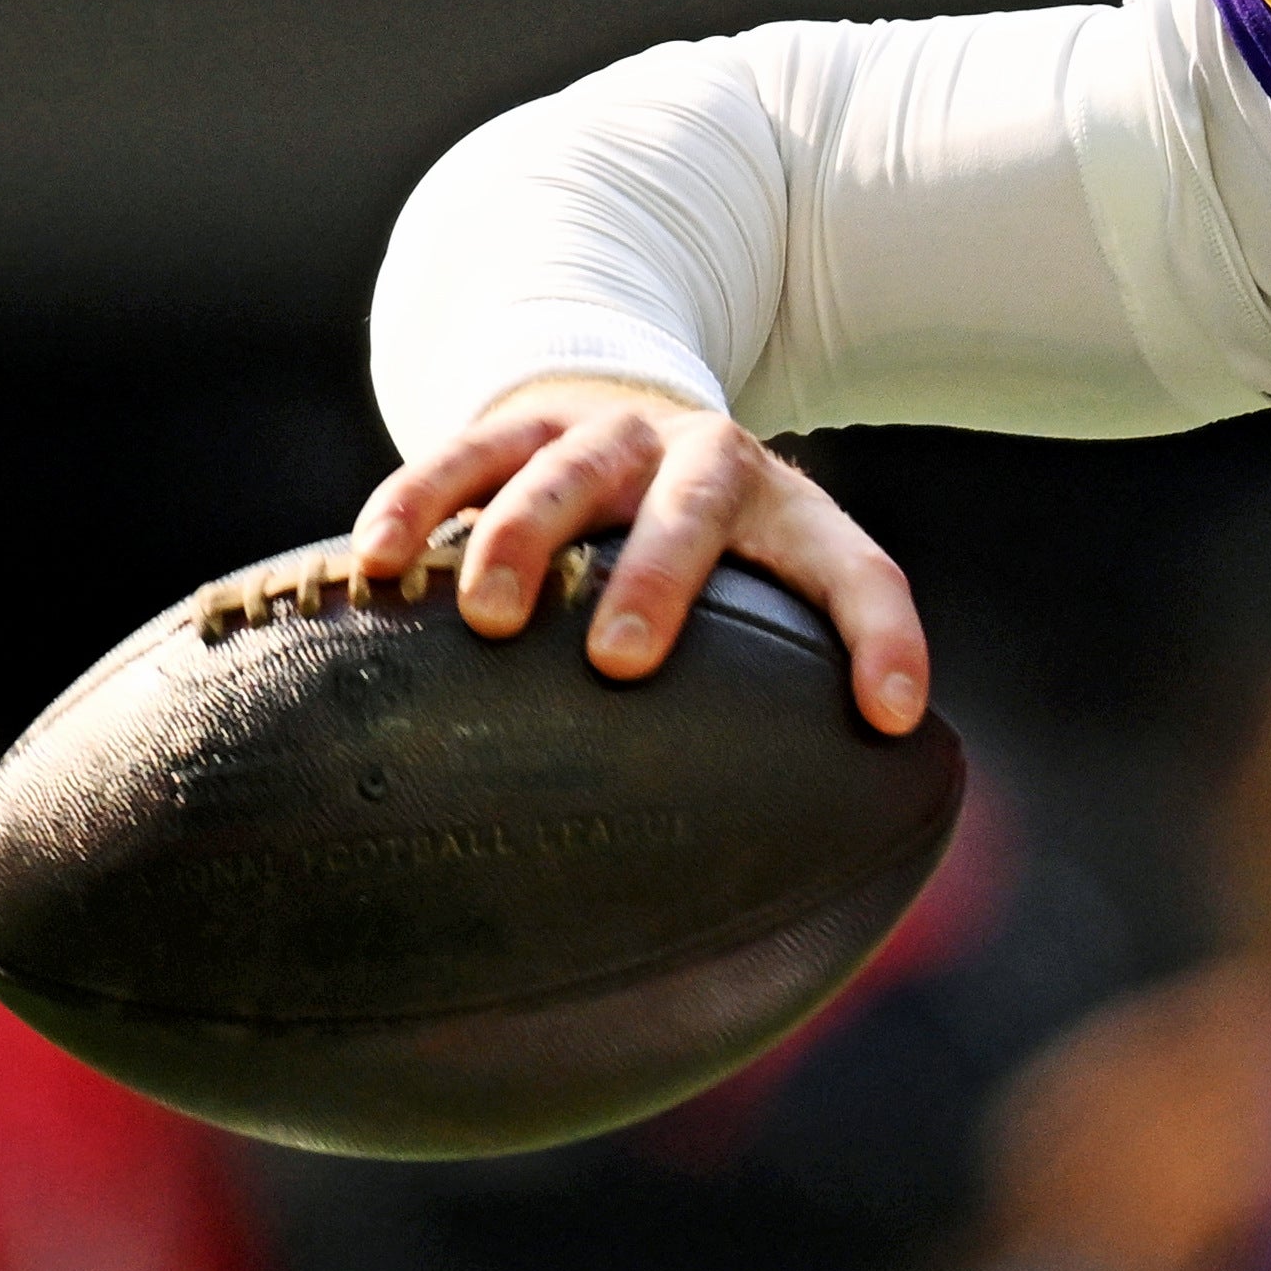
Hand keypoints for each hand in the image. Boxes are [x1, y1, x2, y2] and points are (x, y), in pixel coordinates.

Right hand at [350, 376, 929, 735]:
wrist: (628, 410)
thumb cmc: (702, 549)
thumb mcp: (758, 589)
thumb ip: (777, 689)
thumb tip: (807, 861)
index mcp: (787, 512)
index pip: (859, 571)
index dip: (887, 639)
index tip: (891, 717)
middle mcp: (706, 459)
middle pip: (697, 504)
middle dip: (661, 576)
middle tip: (620, 660)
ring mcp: (608, 433)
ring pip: (567, 469)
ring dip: (526, 538)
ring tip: (488, 617)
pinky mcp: (519, 421)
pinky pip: (461, 453)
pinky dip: (417, 502)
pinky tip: (378, 560)